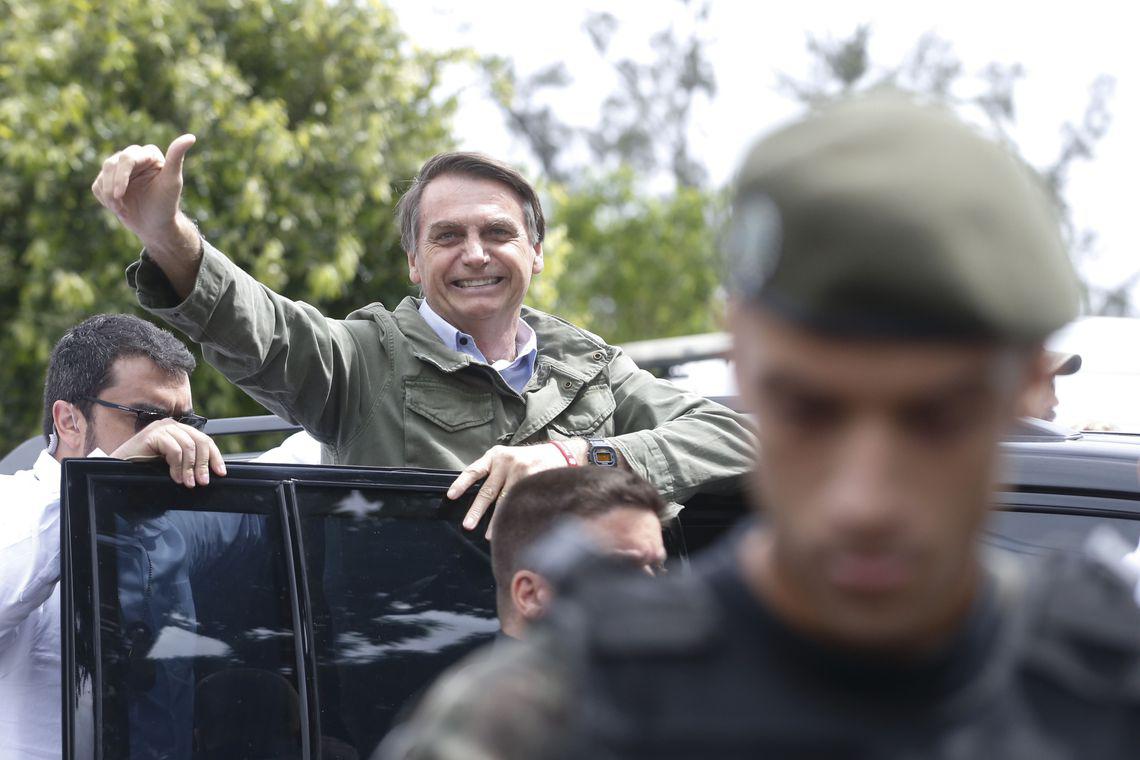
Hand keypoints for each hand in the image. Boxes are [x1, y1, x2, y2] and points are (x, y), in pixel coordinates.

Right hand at [92, 135, 197, 246]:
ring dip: (108, 196)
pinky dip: (105, 200)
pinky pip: (96, 186)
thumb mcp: (172, 182)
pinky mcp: (109, 181)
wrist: (156, 226)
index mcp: (149, 154)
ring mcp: (119, 169)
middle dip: (112, 188)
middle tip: (118, 206)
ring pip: (101, 175)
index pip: (127, 158)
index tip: (119, 194)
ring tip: (122, 210)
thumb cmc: (166, 204)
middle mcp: (133, 157)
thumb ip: (176, 158)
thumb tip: (191, 137)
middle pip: (110, 165)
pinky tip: (121, 209)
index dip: (120, 176)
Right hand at [110, 418, 226, 487]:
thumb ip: (188, 461)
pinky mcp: (153, 434)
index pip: (204, 440)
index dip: (215, 457)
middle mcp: (172, 425)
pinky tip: (174, 477)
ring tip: (188, 483)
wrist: (118, 468)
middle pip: (200, 441)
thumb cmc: (143, 467)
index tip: (221, 473)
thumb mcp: (172, 464)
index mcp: (179, 431)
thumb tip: (210, 472)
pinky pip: (174, 449)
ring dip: (190, 468)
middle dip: (204, 464)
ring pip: (189, 446)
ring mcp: (162, 427)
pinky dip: (177, 466)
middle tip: (202, 482)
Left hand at [448, 442, 584, 538]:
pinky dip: (515, 515)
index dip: (462, 483)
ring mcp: (522, 472)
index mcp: (495, 456)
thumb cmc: (528, 459)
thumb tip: (475, 500)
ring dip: (496, 520)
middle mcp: (506, 462)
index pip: (474, 471)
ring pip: (505, 501)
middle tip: (468, 525)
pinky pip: (521, 502)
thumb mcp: (507, 458)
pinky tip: (511, 526)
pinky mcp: (535, 481)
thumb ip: (492, 473)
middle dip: (477, 510)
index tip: (451, 496)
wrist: (560, 452)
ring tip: (489, 535)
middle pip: (488, 490)